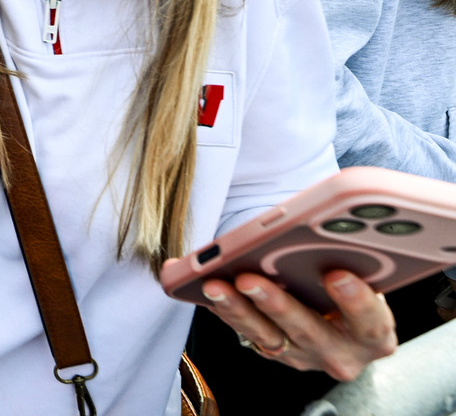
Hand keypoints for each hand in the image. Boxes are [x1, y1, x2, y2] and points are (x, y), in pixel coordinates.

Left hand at [196, 270, 396, 381]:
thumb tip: (335, 225)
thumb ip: (358, 261)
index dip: (356, 300)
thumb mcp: (368, 278)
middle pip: (308, 330)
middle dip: (276, 303)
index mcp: (375, 335)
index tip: (336, 274)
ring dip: (238, 308)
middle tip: (250, 278)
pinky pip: (247, 333)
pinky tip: (207, 289)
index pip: (371, 323)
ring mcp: (306, 357)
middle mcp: (342, 353)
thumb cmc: (356, 285)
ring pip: (268, 335)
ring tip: (215, 283)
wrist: (345, 325)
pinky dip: (227, 311)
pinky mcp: (277, 352)